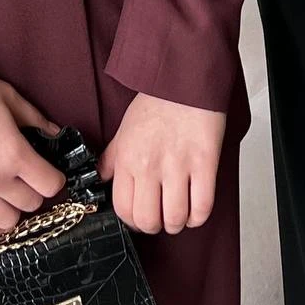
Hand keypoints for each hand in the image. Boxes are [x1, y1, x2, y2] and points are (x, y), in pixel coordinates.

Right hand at [0, 73, 65, 234]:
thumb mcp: (8, 96)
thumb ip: (36, 118)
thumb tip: (55, 133)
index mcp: (14, 153)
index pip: (50, 185)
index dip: (55, 178)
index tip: (50, 171)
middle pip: (31, 204)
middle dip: (35, 191)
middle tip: (29, 179)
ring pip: (6, 222)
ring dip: (14, 210)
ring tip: (10, 196)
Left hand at [98, 94, 226, 232]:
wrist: (185, 78)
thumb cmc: (156, 102)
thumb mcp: (124, 130)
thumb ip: (111, 159)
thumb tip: (99, 180)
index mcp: (128, 159)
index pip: (123, 210)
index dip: (132, 221)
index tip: (140, 217)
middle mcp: (150, 166)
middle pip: (148, 221)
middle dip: (154, 226)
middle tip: (159, 217)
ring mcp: (179, 166)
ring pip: (174, 218)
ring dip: (176, 223)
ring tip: (178, 215)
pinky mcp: (205, 164)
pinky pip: (202, 207)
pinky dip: (198, 217)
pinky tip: (195, 210)